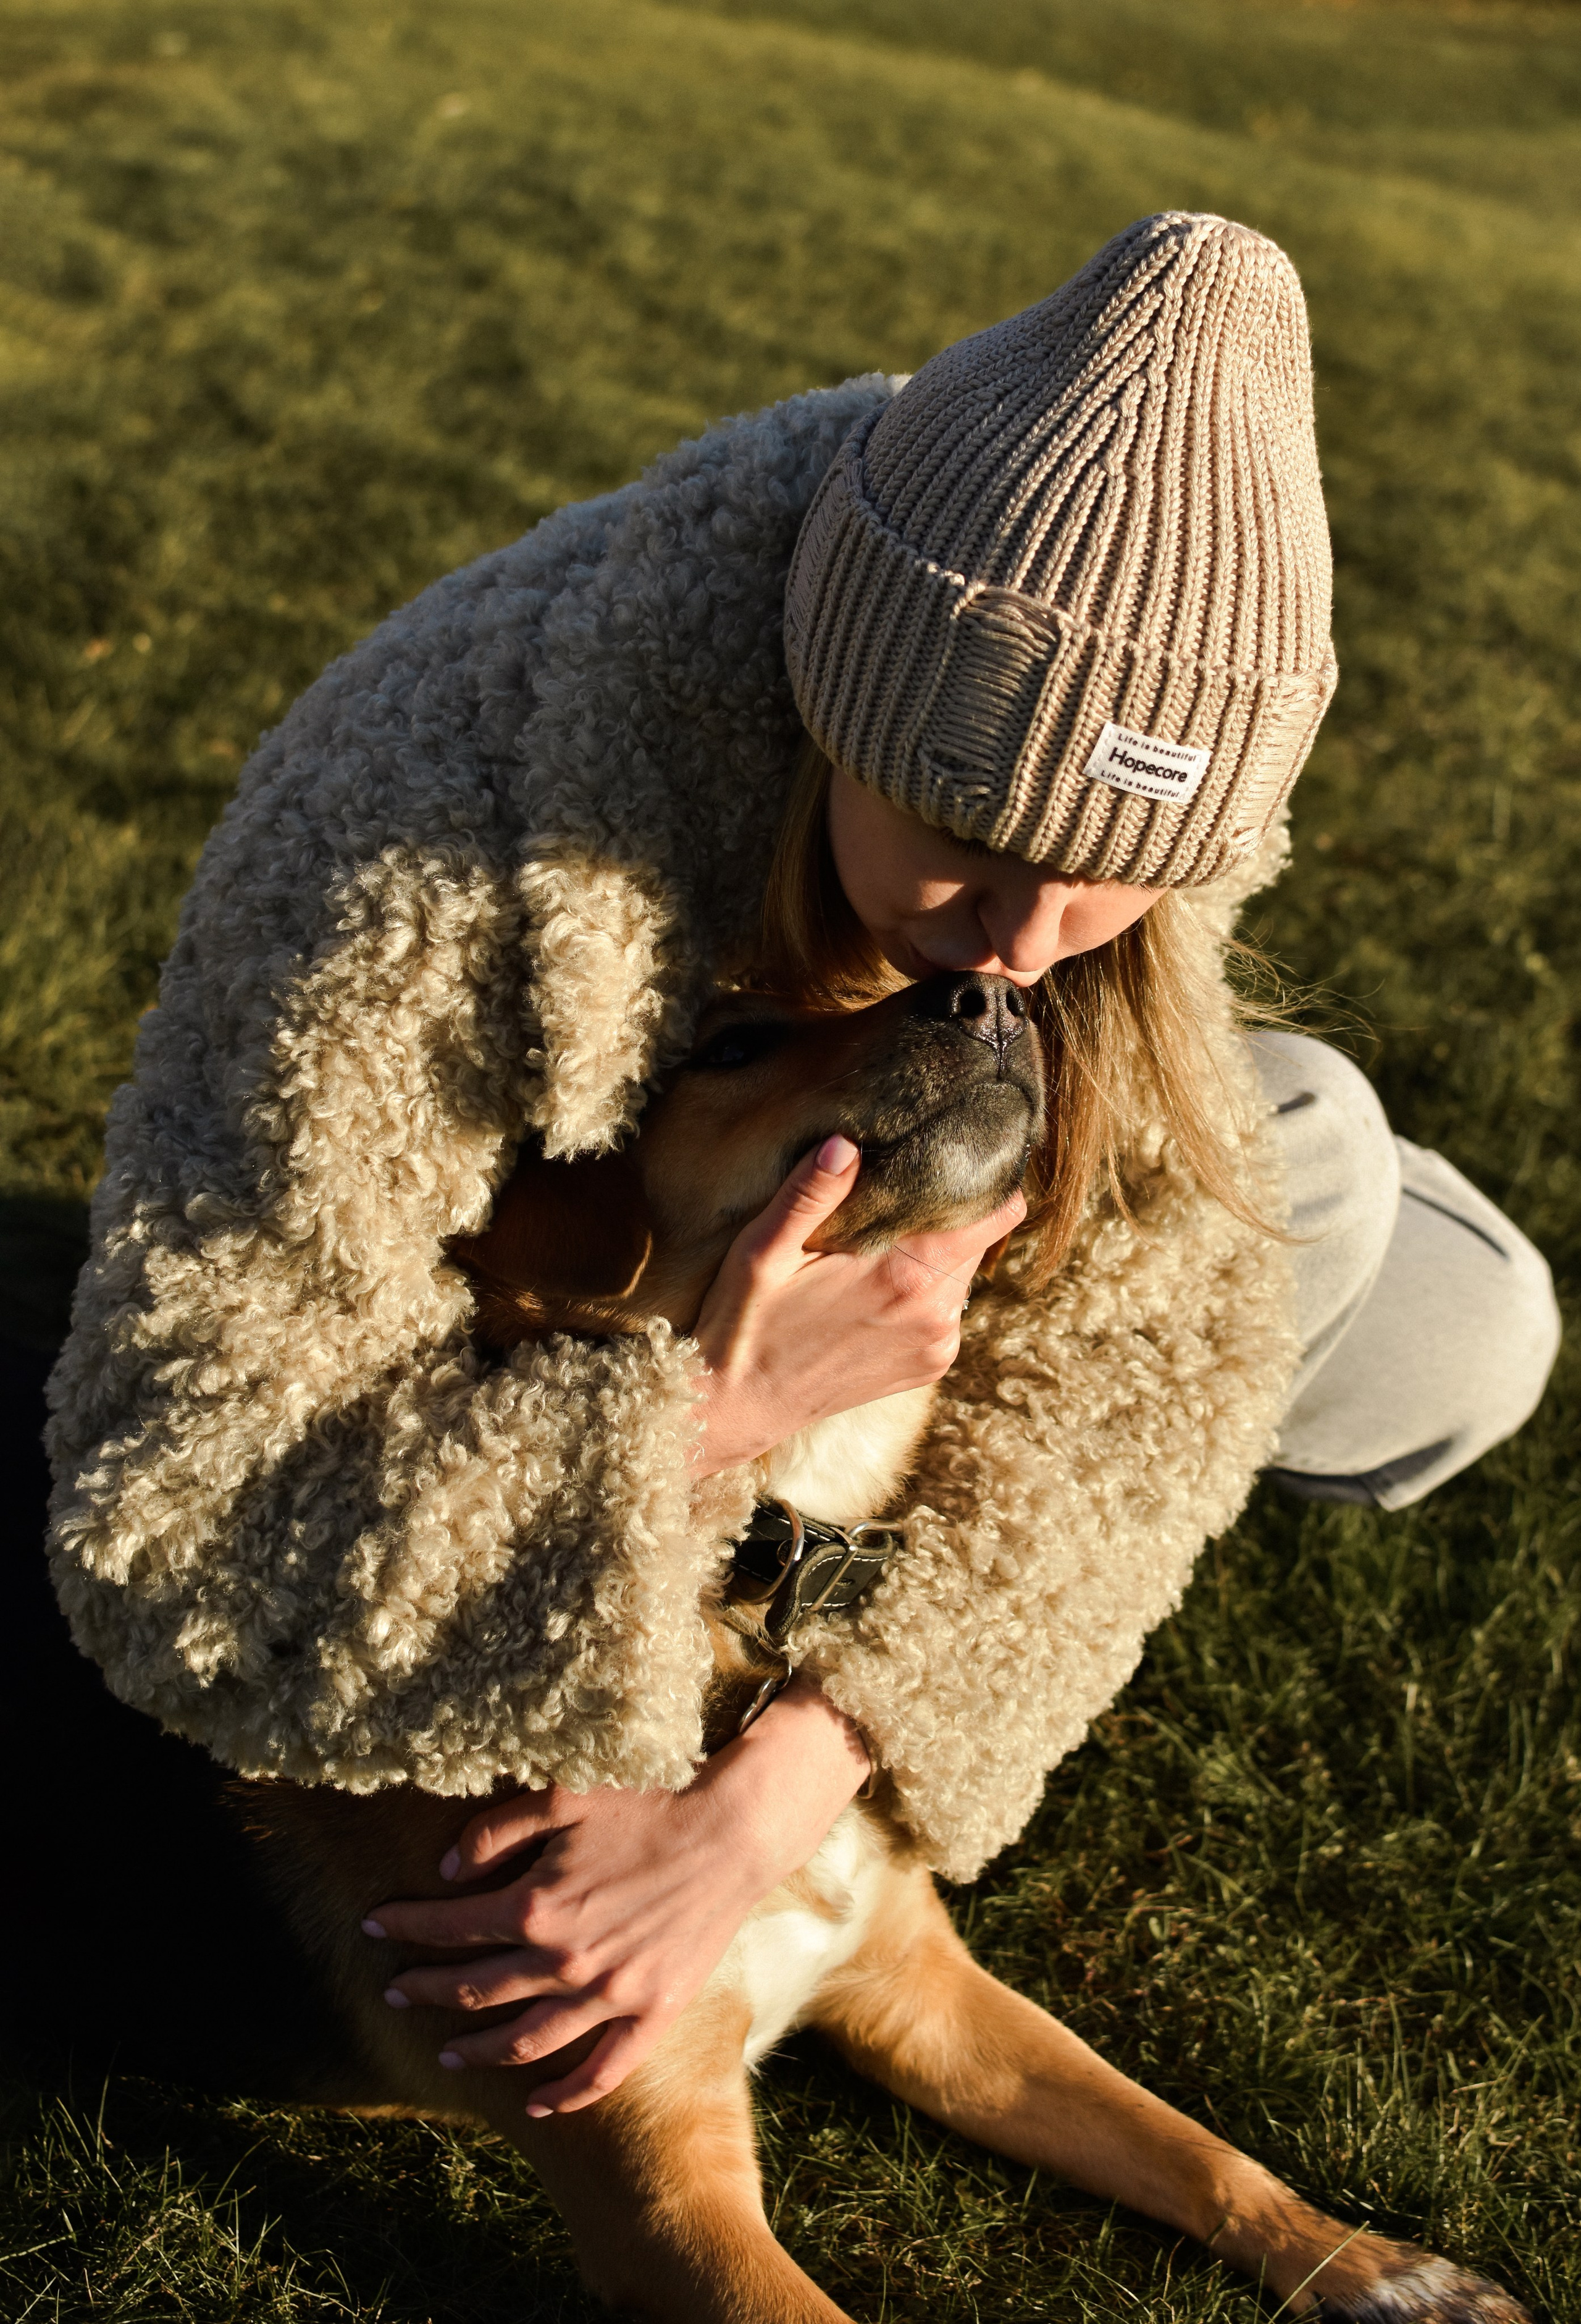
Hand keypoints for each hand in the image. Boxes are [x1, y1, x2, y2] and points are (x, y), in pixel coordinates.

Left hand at [362, 1677, 869, 2112]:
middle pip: (476, 1988)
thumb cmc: (646, 1803)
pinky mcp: (652, 2012)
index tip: (374, 1924)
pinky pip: (602, 2071)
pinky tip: (537, 2107)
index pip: (450, 1926)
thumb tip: (445, 1868)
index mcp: (536, 1906)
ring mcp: (609, 1994)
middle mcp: (564, 1961)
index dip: (404, 1926)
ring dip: (478, 2049)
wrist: (729, 1831)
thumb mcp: (561, 1794)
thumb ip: (494, 1831)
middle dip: (426, 1989)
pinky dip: (565, 2095)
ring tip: (447, 2049)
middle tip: (394, 1991)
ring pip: (525, 2040)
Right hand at [690, 1133, 1024, 1475]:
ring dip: (936, 1253)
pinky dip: (924, 1291)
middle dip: (952, 1213)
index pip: (998, 1213)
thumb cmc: (745, 1321)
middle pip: (982, 1239)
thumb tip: (847, 1143)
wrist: (738, 1407)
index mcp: (905, 1278)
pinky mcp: (930, 1367)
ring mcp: (938, 1347)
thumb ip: (810, 1193)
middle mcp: (937, 1316)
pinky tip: (875, 1289)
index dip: (987, 1178)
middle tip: (899, 1196)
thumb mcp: (764, 1249)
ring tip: (880, 1244)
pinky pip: (948, 1309)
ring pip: (965, 1273)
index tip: (953, 1158)